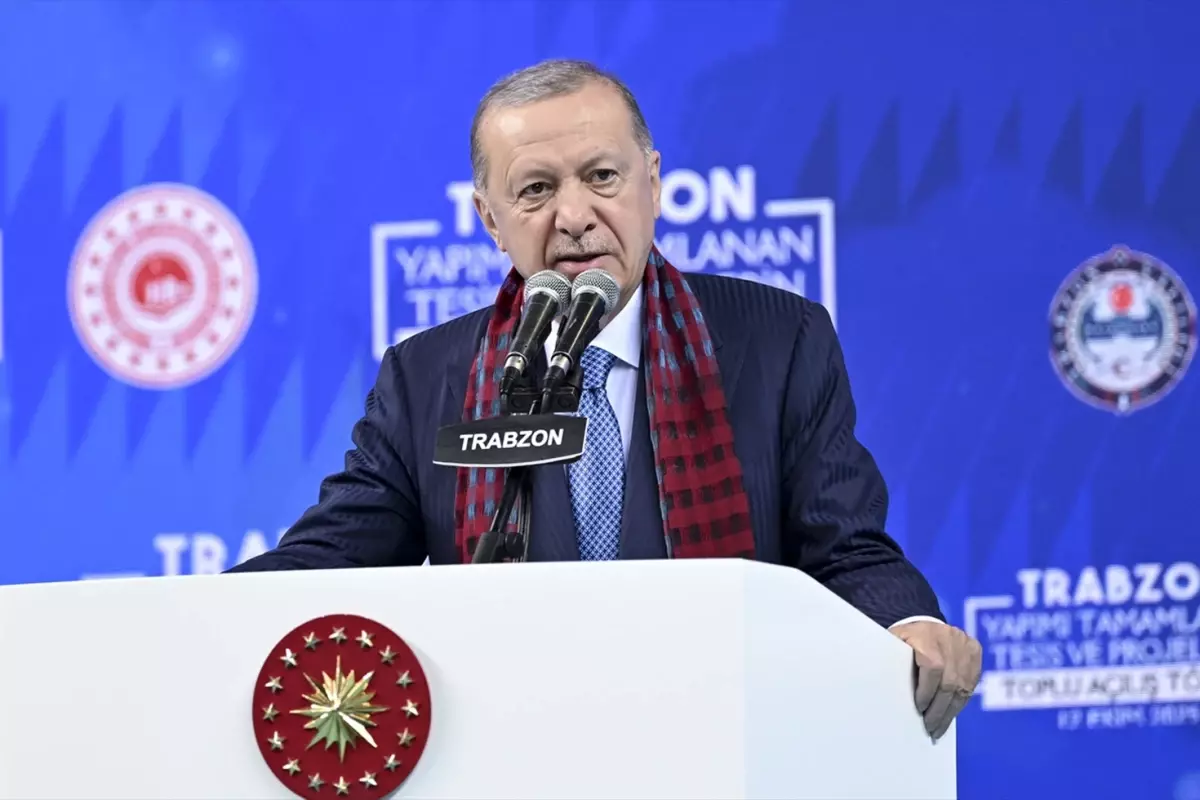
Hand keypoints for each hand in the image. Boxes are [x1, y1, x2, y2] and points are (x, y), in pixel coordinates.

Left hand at [890, 620, 981, 740]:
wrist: (923, 622)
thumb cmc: (904, 639)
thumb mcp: (894, 644)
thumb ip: (892, 662)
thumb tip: (884, 690)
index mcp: (926, 636)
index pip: (933, 667)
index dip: (927, 691)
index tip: (919, 708)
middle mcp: (949, 638)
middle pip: (950, 681)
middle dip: (939, 709)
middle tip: (930, 727)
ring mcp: (965, 645)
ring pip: (963, 686)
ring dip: (951, 711)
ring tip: (939, 728)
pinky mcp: (975, 652)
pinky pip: (971, 683)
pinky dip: (960, 702)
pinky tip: (950, 715)